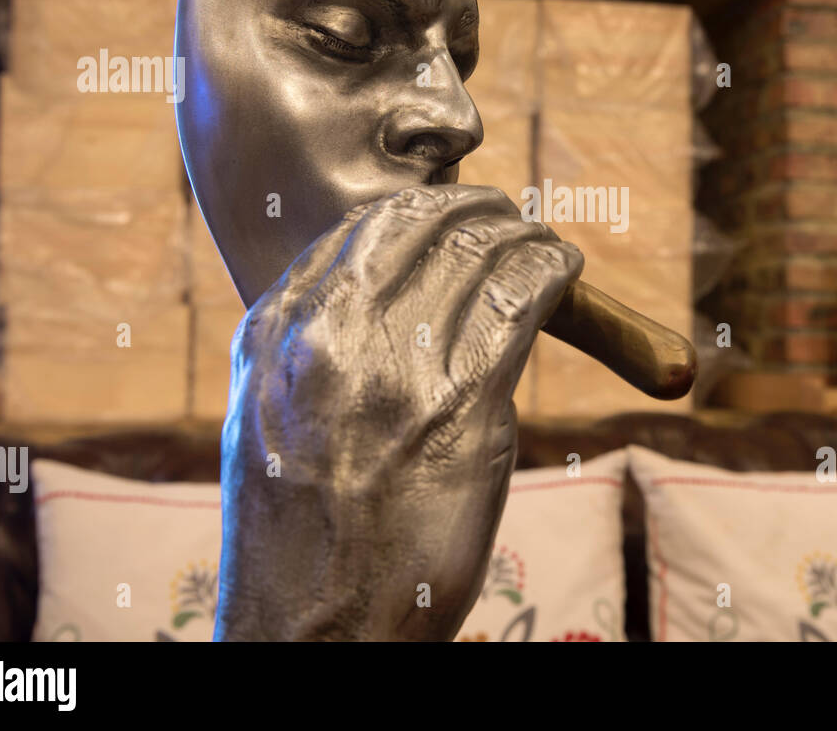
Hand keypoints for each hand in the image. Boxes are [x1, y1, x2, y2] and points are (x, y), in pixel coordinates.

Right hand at [214, 184, 582, 639]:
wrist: (313, 629)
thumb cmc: (299, 538)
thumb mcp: (270, 423)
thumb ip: (310, 352)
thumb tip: (382, 305)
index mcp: (272, 335)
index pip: (355, 229)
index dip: (418, 208)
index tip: (451, 213)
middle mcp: (327, 337)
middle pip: (419, 224)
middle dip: (473, 209)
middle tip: (505, 216)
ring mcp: (395, 368)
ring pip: (479, 253)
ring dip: (524, 237)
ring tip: (545, 246)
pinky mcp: (462, 406)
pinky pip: (524, 300)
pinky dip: (553, 271)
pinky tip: (566, 271)